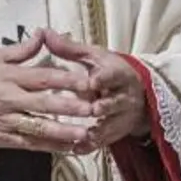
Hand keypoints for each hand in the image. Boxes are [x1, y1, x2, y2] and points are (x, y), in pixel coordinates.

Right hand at [0, 33, 97, 152]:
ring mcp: (6, 120)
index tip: (87, 81)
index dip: (66, 80)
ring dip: (62, 132)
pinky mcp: (2, 139)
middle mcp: (9, 98)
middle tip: (93, 109)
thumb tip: (43, 33)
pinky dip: (48, 147)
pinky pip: (29, 144)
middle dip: (70, 106)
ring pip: (38, 127)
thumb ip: (21, 50)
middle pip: (44, 103)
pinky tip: (66, 149)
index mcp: (9, 76)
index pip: (42, 77)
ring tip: (84, 134)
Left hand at [44, 32, 148, 150]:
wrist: (136, 95)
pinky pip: (103, 141)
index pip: (113, 75)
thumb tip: (44, 32)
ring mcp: (121, 117)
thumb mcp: (93, 57)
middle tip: (94, 109)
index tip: (94, 81)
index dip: (104, 78)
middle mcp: (124, 97)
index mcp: (118, 74)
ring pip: (111, 125)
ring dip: (98, 130)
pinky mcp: (115, 133)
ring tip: (83, 135)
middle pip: (115, 102)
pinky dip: (90, 145)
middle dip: (106, 106)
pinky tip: (76, 148)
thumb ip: (69, 48)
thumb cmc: (108, 72)